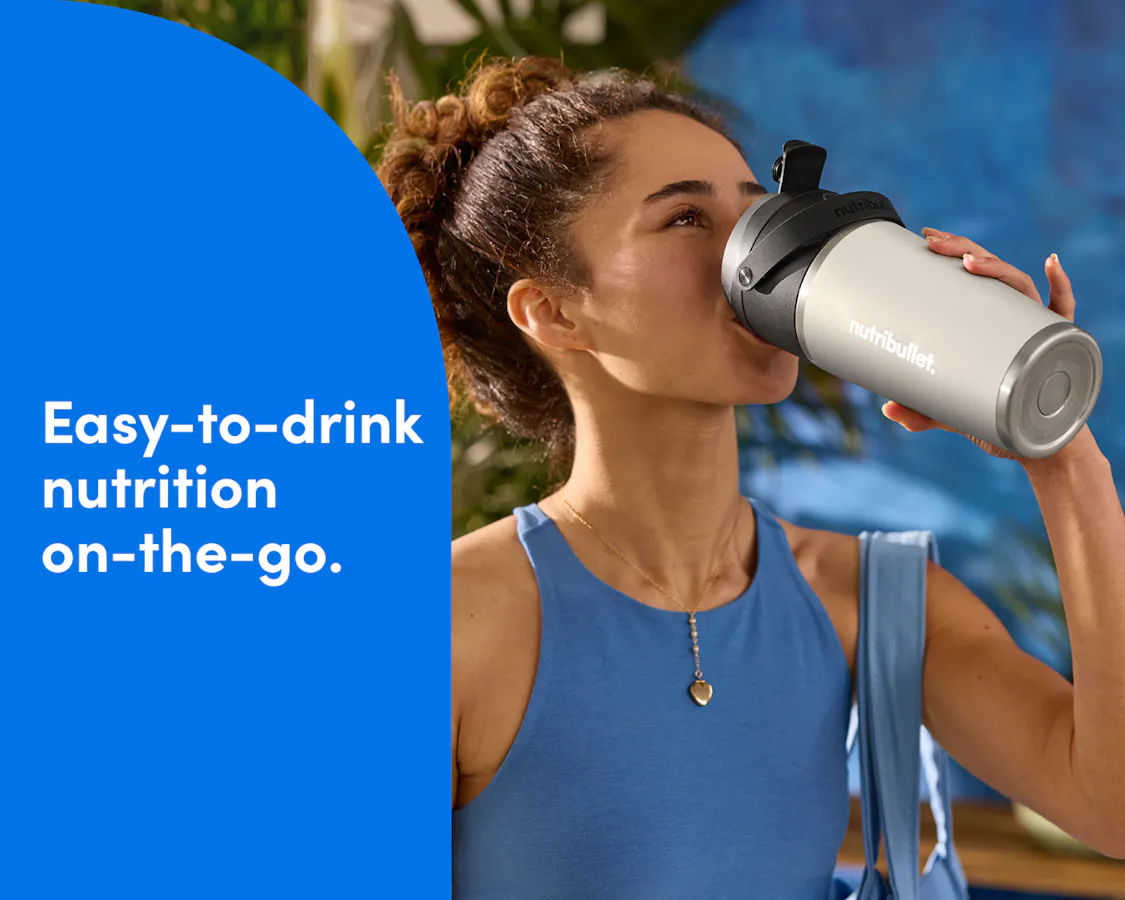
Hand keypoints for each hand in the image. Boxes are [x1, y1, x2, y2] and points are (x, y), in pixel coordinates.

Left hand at [880, 227, 1076, 462]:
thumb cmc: (996, 418)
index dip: (951, 252)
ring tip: (969, 260)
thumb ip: (921, 410)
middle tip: (933, 241)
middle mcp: (1012, 317)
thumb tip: (886, 408)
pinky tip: (1050, 264)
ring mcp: (1036, 327)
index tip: (926, 238)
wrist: (1035, 444)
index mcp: (988, 321)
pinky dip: (1061, 286)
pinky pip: (1064, 310)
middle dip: (962, 250)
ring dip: (996, 267)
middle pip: (990, 272)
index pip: (970, 276)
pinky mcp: (1058, 344)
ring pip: (1019, 286)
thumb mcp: (951, 413)